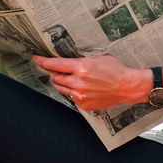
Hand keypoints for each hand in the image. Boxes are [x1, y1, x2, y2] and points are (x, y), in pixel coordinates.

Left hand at [30, 53, 146, 112]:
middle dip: (52, 72)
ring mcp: (80, 95)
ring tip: (66, 78)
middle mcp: (78, 82)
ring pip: (60, 88)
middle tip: (54, 69)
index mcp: (81, 67)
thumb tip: (66, 61)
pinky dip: (71, 91)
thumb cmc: (114, 70)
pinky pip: (70, 97)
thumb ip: (80, 60)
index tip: (36, 59)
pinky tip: (78, 87)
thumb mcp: (96, 58)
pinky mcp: (84, 104)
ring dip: (60, 82)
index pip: (55, 64)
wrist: (126, 86)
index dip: (43, 61)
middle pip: (55, 77)